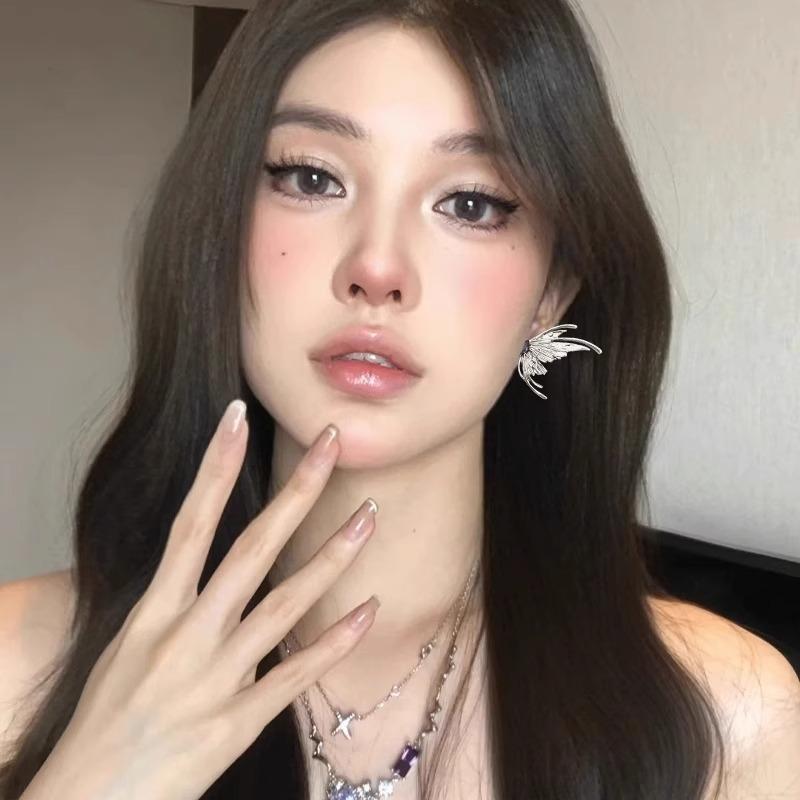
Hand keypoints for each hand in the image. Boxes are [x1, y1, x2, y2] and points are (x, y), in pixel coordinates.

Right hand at [23, 402, 378, 799]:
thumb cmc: (104, 723)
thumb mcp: (126, 649)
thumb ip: (172, 607)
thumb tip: (208, 575)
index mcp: (153, 612)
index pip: (191, 522)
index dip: (215, 466)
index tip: (238, 417)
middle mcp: (187, 635)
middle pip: (252, 548)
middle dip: (296, 491)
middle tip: (333, 443)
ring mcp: (217, 677)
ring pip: (286, 603)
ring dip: (332, 557)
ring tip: (369, 516)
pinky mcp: (240, 721)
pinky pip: (297, 673)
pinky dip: (334, 640)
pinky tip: (369, 608)